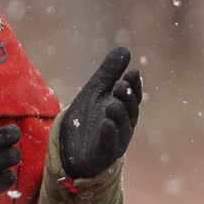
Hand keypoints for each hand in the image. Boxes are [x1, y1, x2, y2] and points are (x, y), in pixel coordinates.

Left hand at [59, 47, 142, 180]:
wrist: (69, 147)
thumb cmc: (88, 117)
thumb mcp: (96, 91)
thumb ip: (109, 72)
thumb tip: (125, 49)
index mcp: (124, 108)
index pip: (133, 95)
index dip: (134, 85)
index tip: (132, 73)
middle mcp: (124, 124)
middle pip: (130, 110)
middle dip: (126, 97)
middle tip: (120, 85)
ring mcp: (115, 140)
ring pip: (122, 127)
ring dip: (119, 114)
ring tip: (111, 104)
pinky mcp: (103, 154)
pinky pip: (108, 144)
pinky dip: (109, 134)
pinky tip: (106, 123)